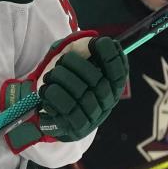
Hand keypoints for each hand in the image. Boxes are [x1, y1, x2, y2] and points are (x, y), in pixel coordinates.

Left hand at [2, 31, 127, 150]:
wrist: (57, 115)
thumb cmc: (70, 84)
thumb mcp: (81, 64)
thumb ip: (88, 50)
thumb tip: (98, 42)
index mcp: (112, 87)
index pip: (119, 72)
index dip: (112, 56)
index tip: (100, 42)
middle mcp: (107, 103)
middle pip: (96, 80)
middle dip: (75, 64)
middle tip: (62, 60)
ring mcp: (92, 116)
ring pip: (79, 93)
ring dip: (60, 78)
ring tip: (51, 75)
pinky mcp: (76, 126)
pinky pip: (66, 107)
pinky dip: (53, 94)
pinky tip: (47, 89)